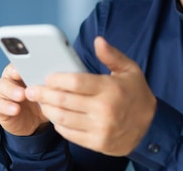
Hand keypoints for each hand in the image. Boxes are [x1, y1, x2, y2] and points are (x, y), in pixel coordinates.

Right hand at [0, 63, 48, 135]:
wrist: (33, 122)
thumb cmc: (41, 101)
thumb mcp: (47, 92)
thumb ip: (49, 84)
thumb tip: (59, 77)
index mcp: (23, 71)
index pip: (22, 62)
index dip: (24, 61)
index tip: (28, 63)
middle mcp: (11, 78)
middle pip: (9, 71)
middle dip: (16, 74)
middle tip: (23, 76)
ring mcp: (4, 91)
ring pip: (3, 86)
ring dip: (12, 90)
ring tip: (21, 96)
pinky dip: (7, 106)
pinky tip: (15, 109)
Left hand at [25, 36, 156, 155]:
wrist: (150, 128)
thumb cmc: (137, 94)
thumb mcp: (130, 70)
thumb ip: (111, 55)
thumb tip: (98, 40)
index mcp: (111, 89)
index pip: (76, 82)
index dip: (58, 79)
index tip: (47, 76)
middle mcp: (105, 110)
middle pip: (65, 100)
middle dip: (44, 94)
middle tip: (32, 89)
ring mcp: (100, 128)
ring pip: (64, 118)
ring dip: (48, 109)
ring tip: (40, 101)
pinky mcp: (97, 143)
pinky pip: (70, 134)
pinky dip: (58, 124)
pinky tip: (55, 116)